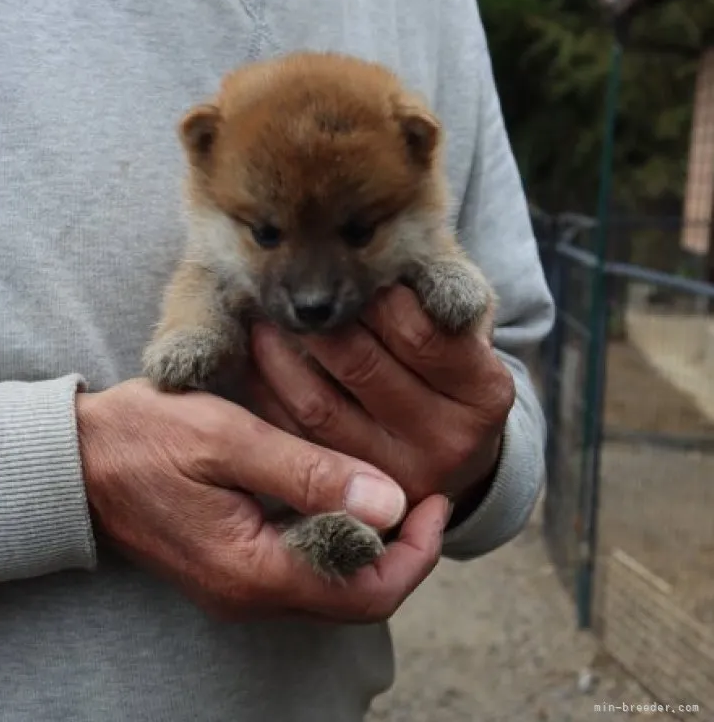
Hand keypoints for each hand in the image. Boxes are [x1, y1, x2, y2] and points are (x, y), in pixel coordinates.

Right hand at [76, 378, 447, 621]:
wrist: (79, 457)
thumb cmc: (148, 438)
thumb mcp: (230, 441)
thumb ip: (308, 475)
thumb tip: (388, 504)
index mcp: (254, 569)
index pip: (367, 591)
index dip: (415, 552)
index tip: (434, 500)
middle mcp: (251, 591)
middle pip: (357, 594)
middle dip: (401, 549)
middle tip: (422, 494)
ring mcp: (241, 582)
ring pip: (334, 581)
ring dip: (372, 543)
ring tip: (393, 491)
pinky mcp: (233, 564)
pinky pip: (305, 565)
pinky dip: (337, 537)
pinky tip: (343, 495)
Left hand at [250, 285, 514, 520]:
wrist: (455, 442)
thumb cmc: (452, 363)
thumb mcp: (464, 322)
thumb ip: (442, 285)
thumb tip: (381, 255)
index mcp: (486, 393)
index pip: (419, 332)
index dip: (373, 295)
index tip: (351, 268)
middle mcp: (450, 441)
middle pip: (363, 368)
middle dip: (319, 322)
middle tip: (293, 293)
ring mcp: (400, 474)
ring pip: (321, 407)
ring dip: (279, 355)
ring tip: (266, 320)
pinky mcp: (356, 490)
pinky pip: (298, 437)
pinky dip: (270, 396)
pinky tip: (259, 363)